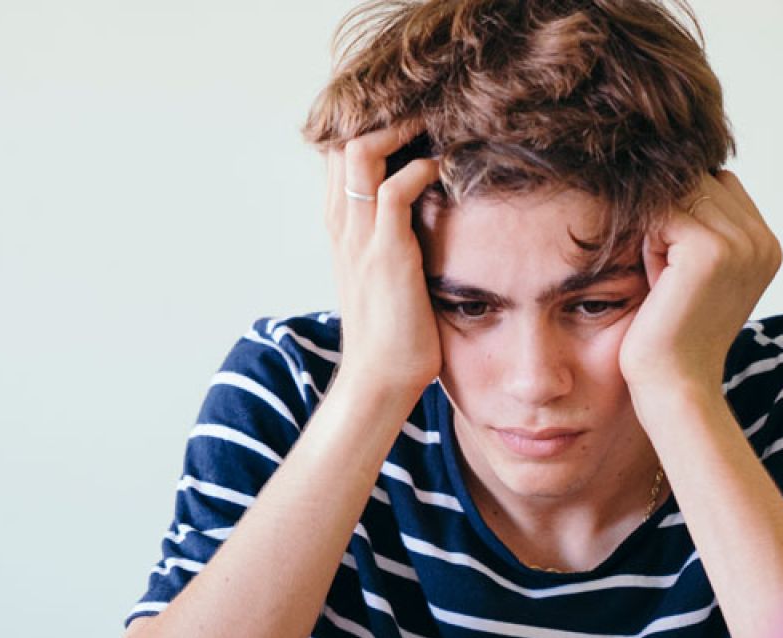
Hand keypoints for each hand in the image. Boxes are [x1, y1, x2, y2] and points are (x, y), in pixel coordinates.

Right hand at [324, 123, 442, 403]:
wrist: (380, 380)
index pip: (338, 151)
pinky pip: (395, 190)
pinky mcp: (386, 254)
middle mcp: (342, 224)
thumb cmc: (392, 331)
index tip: (409, 118)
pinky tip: (445, 170)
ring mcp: (360, 237)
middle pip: (342, 138)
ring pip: (361, 152)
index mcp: (340, 226)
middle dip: (383, 115)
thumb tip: (427, 212)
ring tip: (433, 126)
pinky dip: (420, 169)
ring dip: (400, 130)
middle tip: (425, 111)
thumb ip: (392, 237)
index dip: (369, 125)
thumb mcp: (384, 272)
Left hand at [619, 171, 781, 406]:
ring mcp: (741, 243)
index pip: (720, 185)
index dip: (686, 212)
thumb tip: (668, 171)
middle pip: (701, 182)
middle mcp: (762, 241)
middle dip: (670, 215)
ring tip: (661, 275)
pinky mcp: (710, 250)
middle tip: (664, 272)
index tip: (674, 263)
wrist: (674, 385)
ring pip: (680, 193)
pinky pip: (662, 212)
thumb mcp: (694, 272)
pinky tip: (655, 280)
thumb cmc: (672, 333)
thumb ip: (699, 226)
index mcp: (767, 245)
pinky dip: (647, 241)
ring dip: (658, 227)